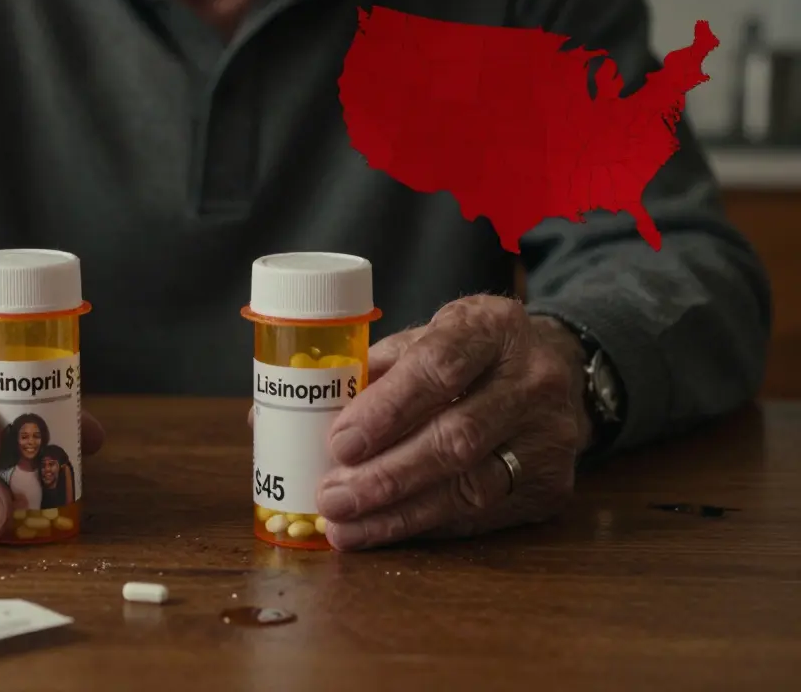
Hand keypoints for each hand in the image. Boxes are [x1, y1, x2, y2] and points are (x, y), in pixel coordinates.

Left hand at [317, 295, 592, 549]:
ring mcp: (550, 437)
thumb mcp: (426, 338)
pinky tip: (385, 531)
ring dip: (399, 514)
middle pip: (457, 438)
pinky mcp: (551, 486)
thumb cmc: (468, 354)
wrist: (556, 371)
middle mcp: (533, 380)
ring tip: (346, 527)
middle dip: (386, 475)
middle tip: (332, 498)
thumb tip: (304, 416)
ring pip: (472, 487)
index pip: (439, 369)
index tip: (339, 443)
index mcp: (492, 328)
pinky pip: (483, 516)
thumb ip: (374, 371)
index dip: (386, 411)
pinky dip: (427, 526)